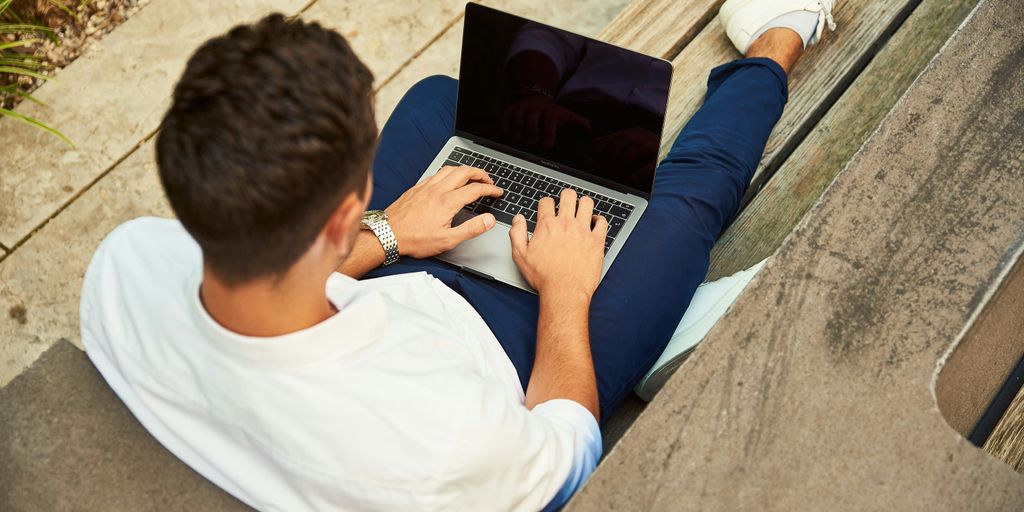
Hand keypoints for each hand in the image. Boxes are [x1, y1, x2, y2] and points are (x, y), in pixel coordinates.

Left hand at [385, 165, 503, 257]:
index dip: (490, 189)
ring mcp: (426, 186)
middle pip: (464, 171)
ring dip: (465, 170)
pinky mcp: (417, 188)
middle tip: (488, 181)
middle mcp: (437, 190)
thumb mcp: (447, 240)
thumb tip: (488, 220)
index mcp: (447, 202)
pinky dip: (448, 173)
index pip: (475, 189)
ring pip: (450, 168)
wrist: (386, 234)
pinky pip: (436, 173)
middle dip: (480, 173)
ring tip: (472, 176)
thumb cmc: (413, 239)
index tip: (497, 192)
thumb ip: (471, 229)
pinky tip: (448, 180)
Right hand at [500, 94, 590, 148]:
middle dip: (531, 139)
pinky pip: (504, 121)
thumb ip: (580, 124)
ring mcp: (521, 108)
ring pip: (517, 126)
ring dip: (518, 137)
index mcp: (551, 112)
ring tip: (521, 142)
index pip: (549, 125)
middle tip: (531, 145)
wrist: (535, 94)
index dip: (547, 138)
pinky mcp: (509, 109)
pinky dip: (506, 129)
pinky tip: (509, 135)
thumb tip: (590, 132)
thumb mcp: (567, 116)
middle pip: (531, 128)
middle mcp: (535, 108)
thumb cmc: (552, 113)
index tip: (546, 147)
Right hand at [509, 188, 607, 297]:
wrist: (564, 291)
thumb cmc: (544, 277)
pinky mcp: (597, 241)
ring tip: (582, 209)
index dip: (546, 203)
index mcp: (547, 226)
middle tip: (567, 202)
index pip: (546, 202)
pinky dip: (599, 220)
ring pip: (587, 203)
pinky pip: (603, 222)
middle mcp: (566, 224)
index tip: (548, 208)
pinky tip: (595, 223)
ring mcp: (583, 231)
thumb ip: (517, 234)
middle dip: (566, 196)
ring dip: (584, 204)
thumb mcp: (520, 256)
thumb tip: (518, 219)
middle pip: (568, 196)